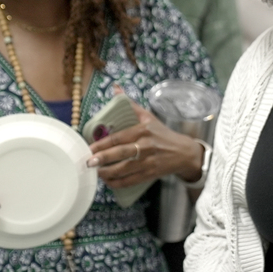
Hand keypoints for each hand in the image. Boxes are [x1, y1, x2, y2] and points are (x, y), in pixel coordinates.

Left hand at [87, 91, 203, 187]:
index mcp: (143, 131)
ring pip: (124, 169)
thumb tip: (115, 88)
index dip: (102, 144)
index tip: (89, 148)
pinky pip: (130, 181)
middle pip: (120, 153)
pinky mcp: (150, 174)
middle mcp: (145, 146)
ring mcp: (148, 162)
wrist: (183, 153)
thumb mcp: (148, 117)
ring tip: (96, 172)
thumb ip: (130, 105)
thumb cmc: (163, 134)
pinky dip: (118, 183)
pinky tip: (108, 181)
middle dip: (102, 158)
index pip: (119, 137)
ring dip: (107, 173)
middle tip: (88, 162)